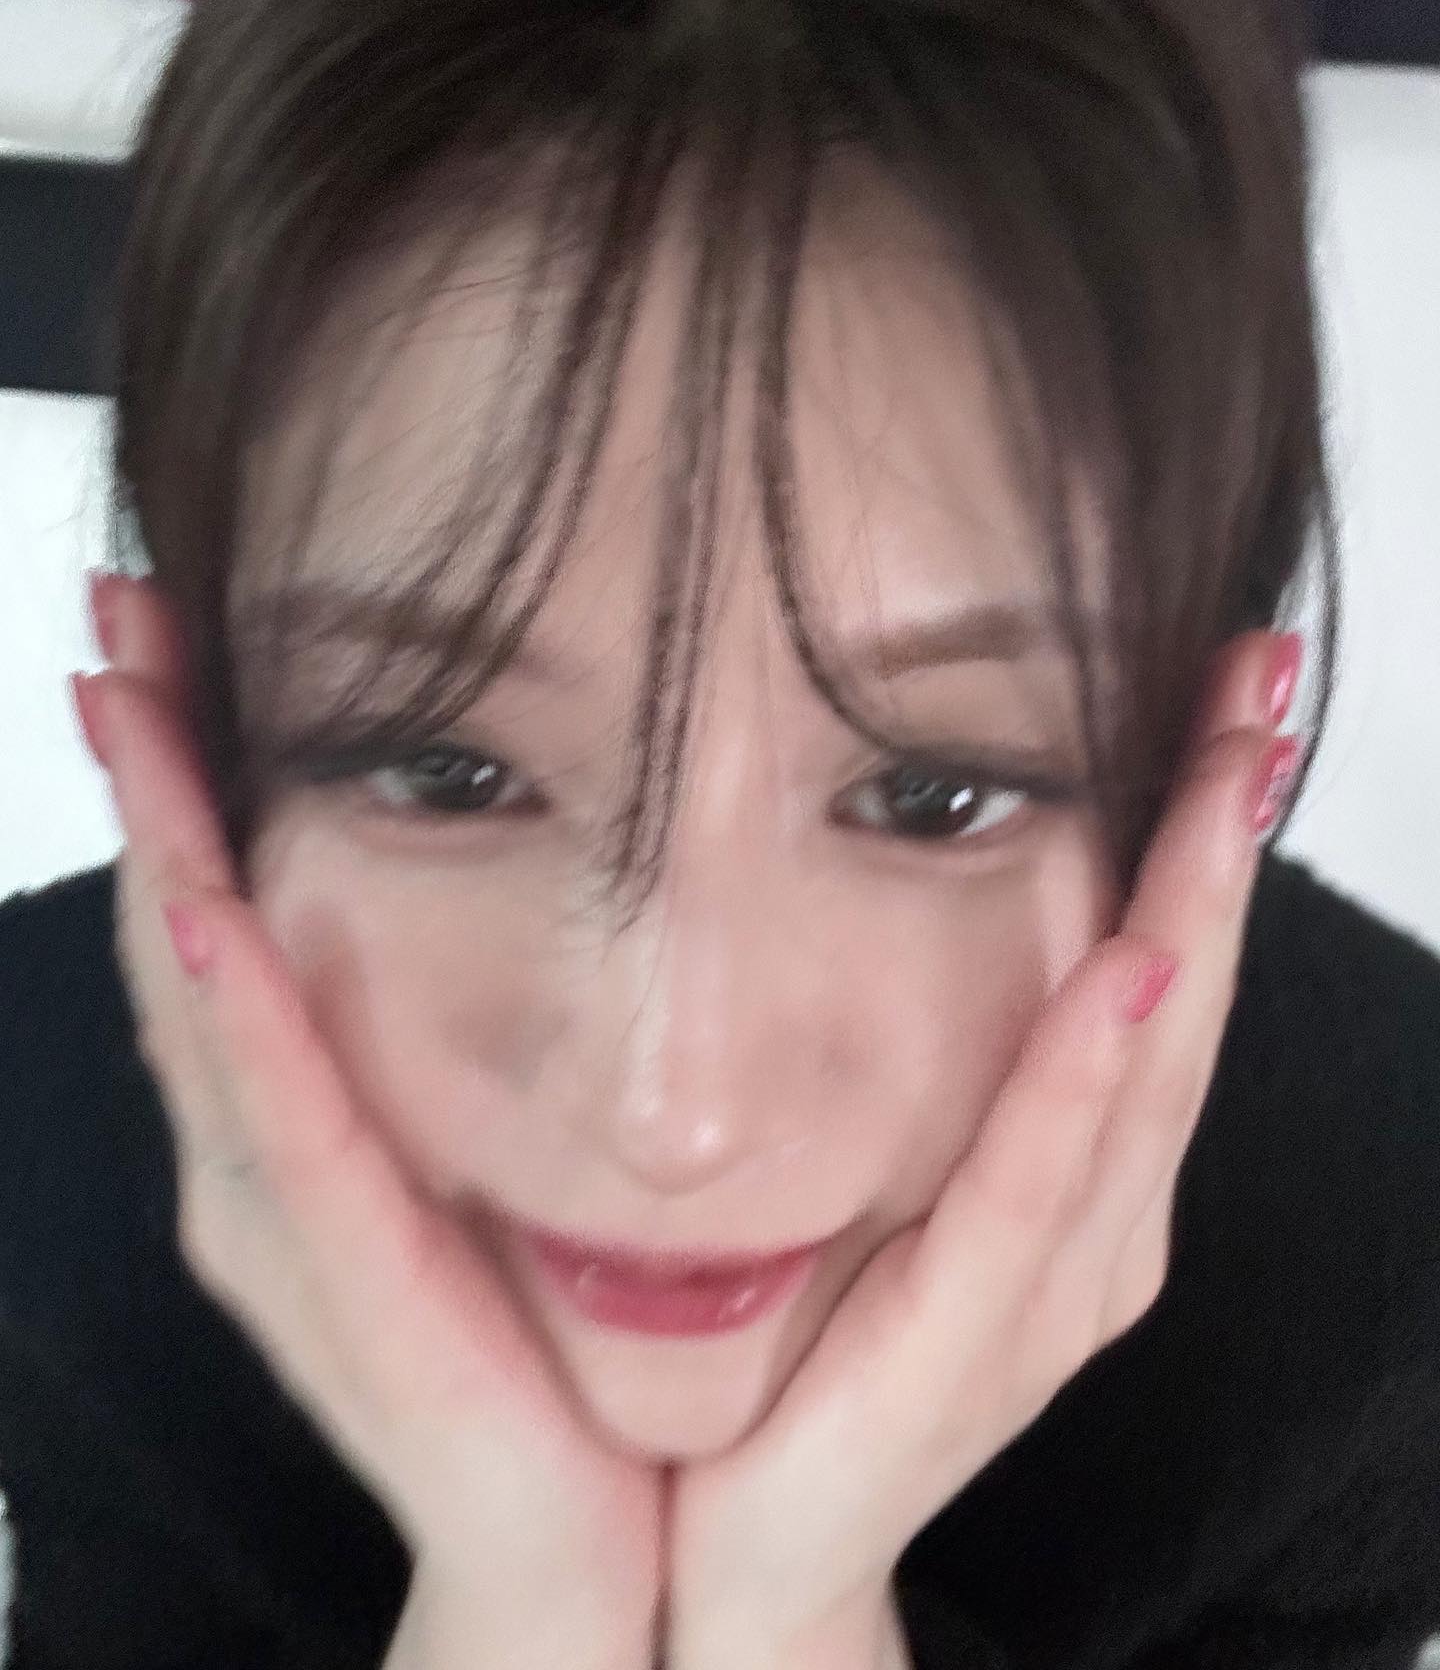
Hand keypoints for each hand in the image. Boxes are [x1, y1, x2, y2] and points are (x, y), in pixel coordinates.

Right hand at [75, 573, 664, 1669]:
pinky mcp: (339, 1280)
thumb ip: (466, 1041)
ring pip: (202, 1002)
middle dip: (150, 773)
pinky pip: (282, 1124)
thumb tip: (524, 876)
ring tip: (132, 702)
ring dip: (164, 846)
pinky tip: (207, 904)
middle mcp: (257, 1158)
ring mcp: (280, 1220)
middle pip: (181, 931)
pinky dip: (237, 1013)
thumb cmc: (535, 1340)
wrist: (578, 1533)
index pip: (220, 915)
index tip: (174, 634)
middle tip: (125, 614)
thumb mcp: (493, 1151)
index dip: (188, 777)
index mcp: (294, 1121)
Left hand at [665, 629, 1303, 1669]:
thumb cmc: (821, 1346)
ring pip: (1145, 1066)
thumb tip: (889, 878)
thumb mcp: (890, 1172)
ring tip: (1227, 764)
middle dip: (1222, 832)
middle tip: (1257, 680)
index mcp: (1082, 1177)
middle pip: (1184, 993)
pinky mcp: (982, 1335)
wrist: (757, 1544)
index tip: (1226, 693)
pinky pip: (1042, 1178)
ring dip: (1193, 906)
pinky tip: (1132, 964)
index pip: (1160, 973)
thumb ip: (936, 1066)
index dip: (1200, 834)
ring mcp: (1060, 1283)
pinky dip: (1094, 1068)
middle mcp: (1100, 1222)